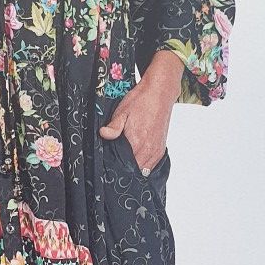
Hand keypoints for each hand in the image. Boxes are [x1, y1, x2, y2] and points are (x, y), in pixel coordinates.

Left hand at [98, 51, 182, 170]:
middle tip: (117, 163)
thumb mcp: (122, 112)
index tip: (111, 164)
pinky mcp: (161, 148)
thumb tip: (103, 134)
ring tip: (127, 160)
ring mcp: (156, 150)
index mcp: (137, 143)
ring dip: (136, 167)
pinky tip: (137, 157)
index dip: (117, 167)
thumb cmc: (141, 101)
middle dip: (126, 169)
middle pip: (135, 171)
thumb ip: (113, 127)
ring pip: (144, 170)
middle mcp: (149, 149)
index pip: (126, 166)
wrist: (160, 93)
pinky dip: (144, 164)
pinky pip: (152, 164)